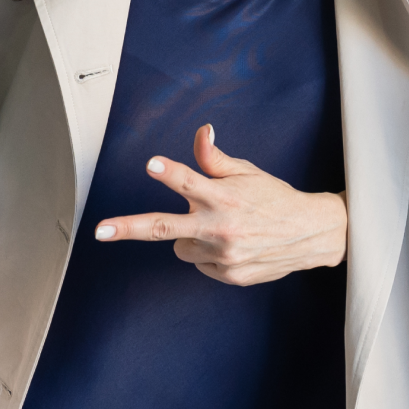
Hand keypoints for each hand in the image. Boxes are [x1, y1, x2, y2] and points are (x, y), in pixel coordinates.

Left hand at [94, 123, 347, 285]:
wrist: (308, 235)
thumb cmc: (273, 197)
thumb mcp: (247, 172)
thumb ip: (216, 159)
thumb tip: (200, 132)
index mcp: (224, 196)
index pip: (192, 181)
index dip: (170, 172)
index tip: (152, 165)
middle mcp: (219, 227)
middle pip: (163, 226)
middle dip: (128, 227)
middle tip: (99, 230)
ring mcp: (222, 256)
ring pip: (180, 246)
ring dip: (189, 236)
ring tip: (219, 227)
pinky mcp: (227, 276)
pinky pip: (200, 264)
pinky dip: (208, 253)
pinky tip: (232, 244)